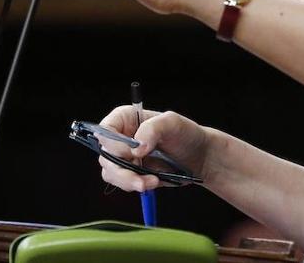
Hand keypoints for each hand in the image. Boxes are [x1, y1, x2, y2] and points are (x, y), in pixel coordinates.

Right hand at [95, 104, 213, 191]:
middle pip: (105, 155)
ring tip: (152, 182)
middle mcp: (121, 137)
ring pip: (111, 172)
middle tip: (140, 178)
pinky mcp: (131, 173)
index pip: (105, 130)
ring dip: (129, 181)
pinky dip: (135, 185)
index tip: (133, 152)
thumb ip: (152, 129)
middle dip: (121, 170)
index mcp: (126, 119)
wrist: (198, 157)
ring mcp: (125, 157)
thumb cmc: (185, 134)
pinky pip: (122, 183)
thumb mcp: (172, 123)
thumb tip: (136, 147)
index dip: (113, 144)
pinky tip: (153, 182)